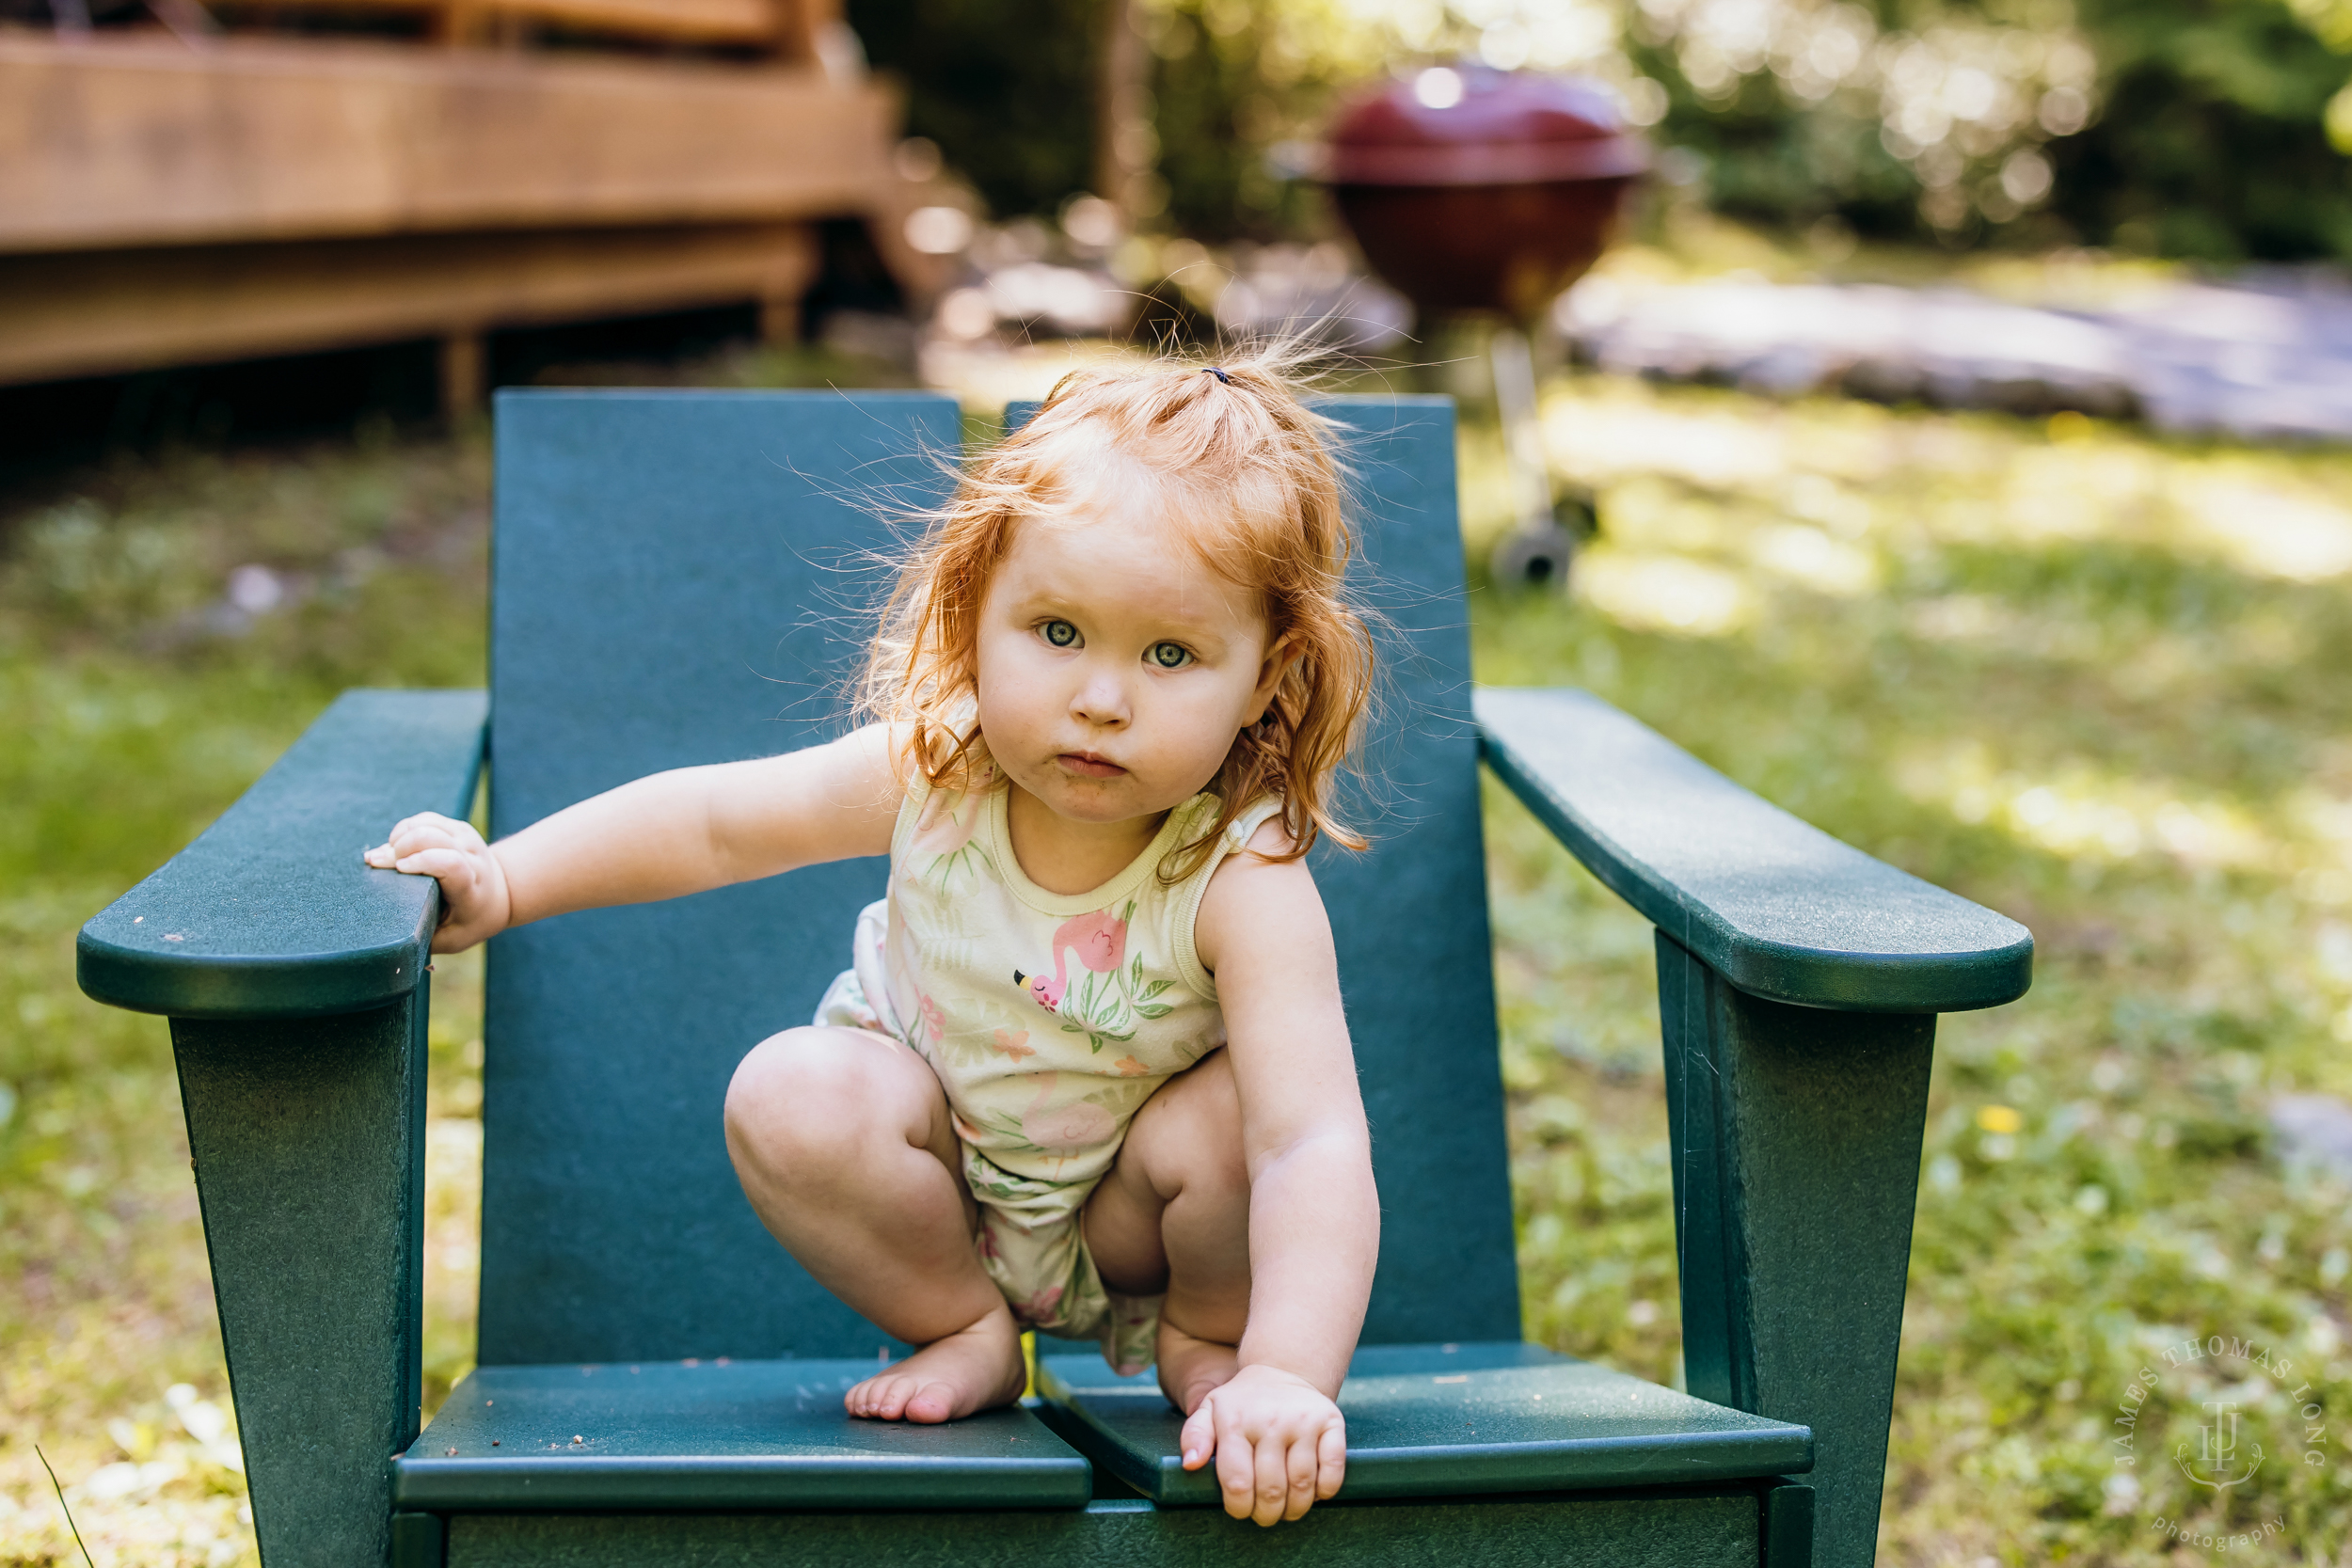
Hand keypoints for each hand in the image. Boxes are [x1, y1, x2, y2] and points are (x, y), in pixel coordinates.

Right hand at [363, 812, 511, 952]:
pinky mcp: (459, 828)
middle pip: (433, 838)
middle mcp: (472, 859)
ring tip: (387, 855)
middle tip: (379, 863)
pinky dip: (406, 828)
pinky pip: (426, 819)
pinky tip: (396, 844)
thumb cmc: (469, 921)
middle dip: (401, 847)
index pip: (452, 864)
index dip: (423, 861)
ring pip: (428, 824)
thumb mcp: (451, 939)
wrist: (502, 894)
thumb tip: (384, 928)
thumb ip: (421, 936)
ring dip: (400, 836)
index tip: (400, 869)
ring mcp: (467, 839)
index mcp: (471, 889)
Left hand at [1178, 1362, 1345, 1525]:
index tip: (1241, 1509)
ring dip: (1295, 1509)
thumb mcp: (1209, 1410)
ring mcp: (1303, 1420)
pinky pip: (1333, 1470)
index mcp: (1236, 1421)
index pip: (1238, 1483)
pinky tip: (1314, 1492)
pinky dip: (1325, 1490)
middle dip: (1266, 1514)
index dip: (1239, 1508)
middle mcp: (1270, 1420)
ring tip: (1287, 1510)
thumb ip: (1194, 1436)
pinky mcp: (1331, 1422)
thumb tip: (1190, 1465)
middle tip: (1265, 1515)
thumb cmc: (1242, 1403)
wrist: (1282, 1370)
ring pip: (1302, 1485)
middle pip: (1271, 1490)